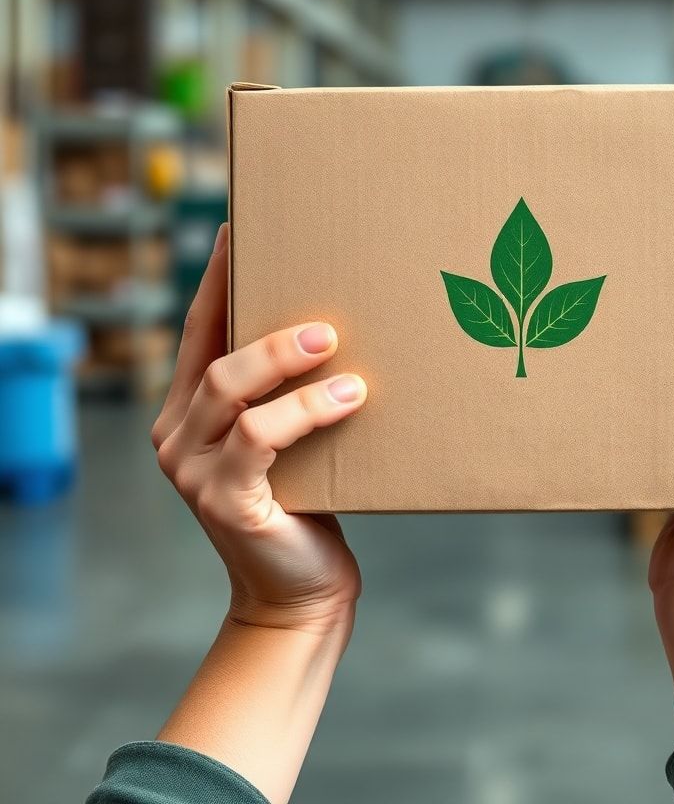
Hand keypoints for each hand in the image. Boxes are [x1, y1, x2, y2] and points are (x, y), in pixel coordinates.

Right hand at [150, 224, 367, 635]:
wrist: (300, 590)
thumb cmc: (307, 502)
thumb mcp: (293, 439)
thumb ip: (290, 392)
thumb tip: (342, 323)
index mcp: (190, 410)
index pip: (200, 329)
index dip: (220, 278)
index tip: (242, 228)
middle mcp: (178, 433)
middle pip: (214, 353)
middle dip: (266, 321)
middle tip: (325, 312)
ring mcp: (192, 467)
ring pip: (229, 388)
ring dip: (286, 360)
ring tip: (337, 344)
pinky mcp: (222, 498)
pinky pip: (262, 437)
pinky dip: (306, 411)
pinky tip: (351, 397)